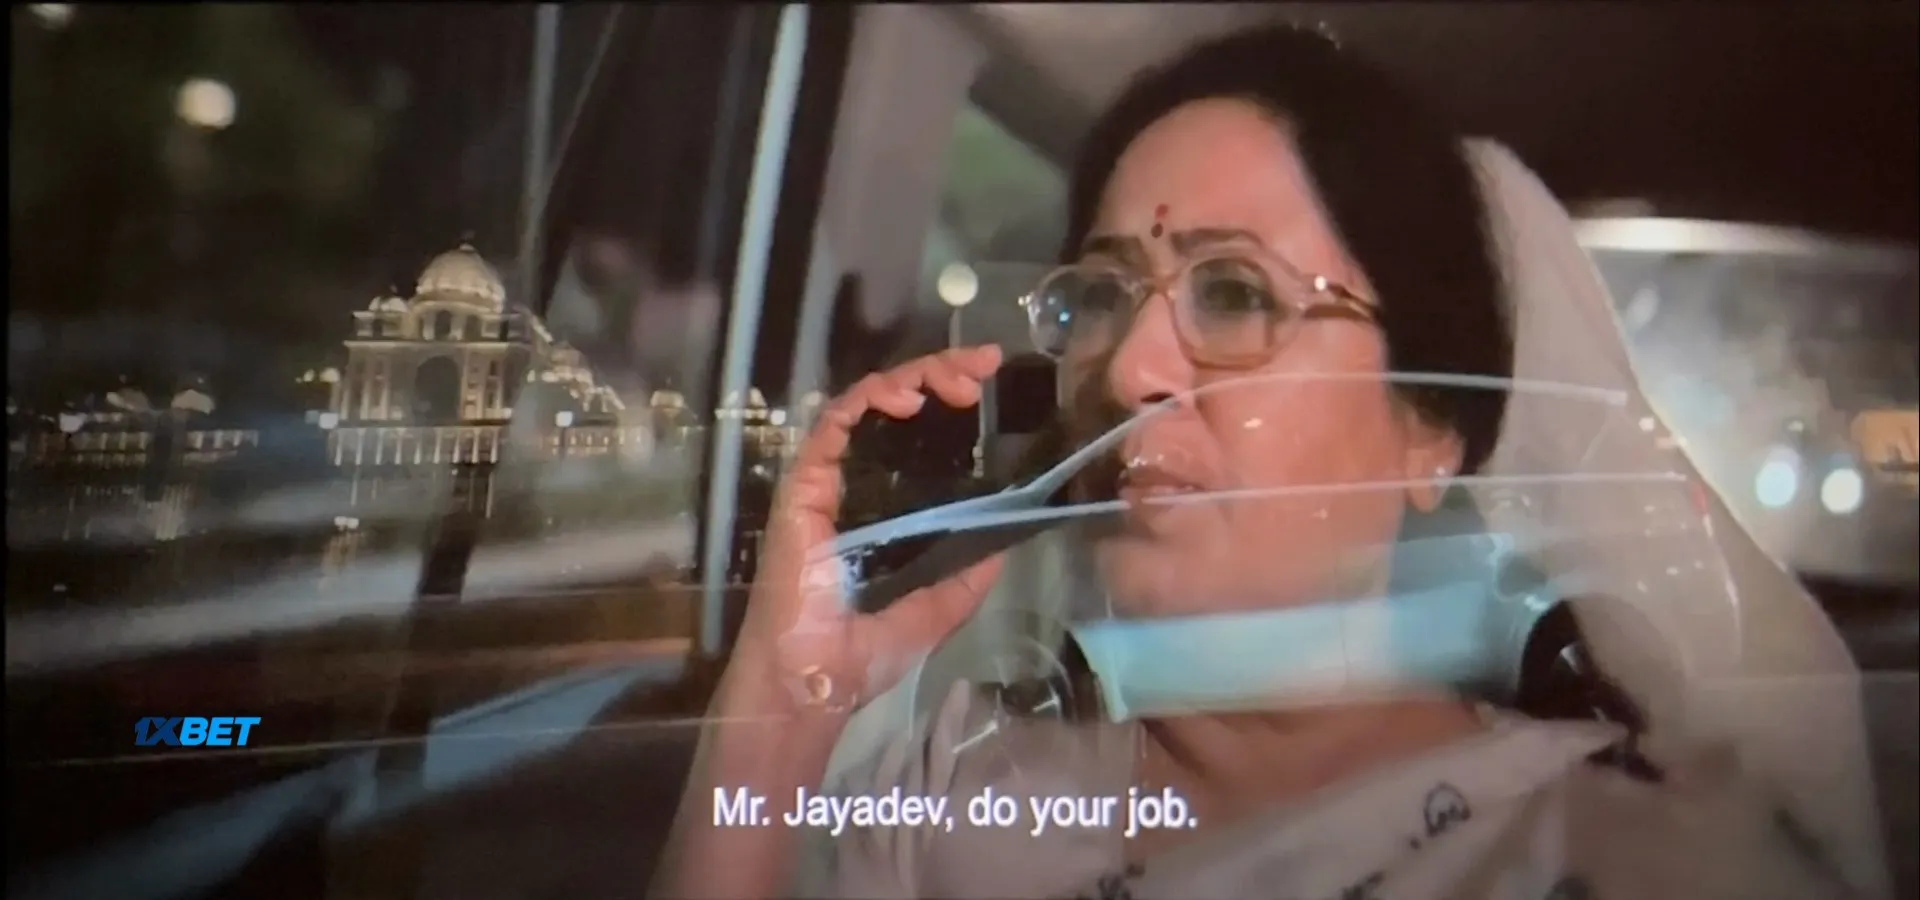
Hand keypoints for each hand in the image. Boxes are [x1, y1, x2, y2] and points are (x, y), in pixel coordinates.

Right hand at [736, 345, 1007, 711]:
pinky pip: (831, 424)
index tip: (988, 377)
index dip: (951, 397)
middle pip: (898, 406)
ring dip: (911, 377)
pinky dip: (867, 401)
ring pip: (866, 403)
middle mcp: (859, 483)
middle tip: (980, 368)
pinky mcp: (804, 484)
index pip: (922, 434)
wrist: (817, 679)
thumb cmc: (868, 651)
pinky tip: (905, 400)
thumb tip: (1009, 534)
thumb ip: (971, 570)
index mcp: (892, 507)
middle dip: (940, 372)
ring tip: (952, 381)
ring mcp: (830, 480)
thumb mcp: (943, 605)